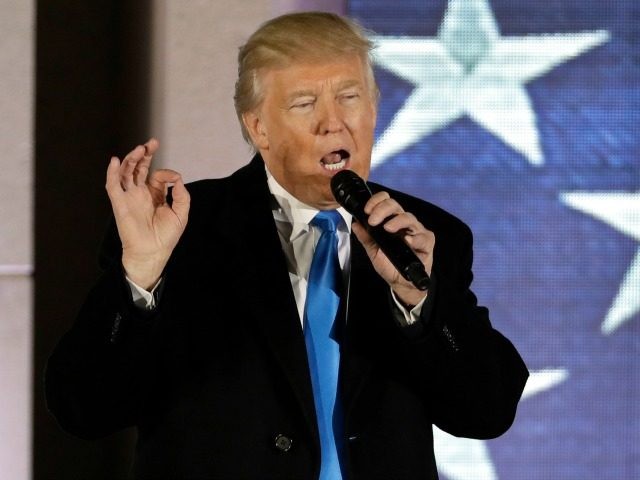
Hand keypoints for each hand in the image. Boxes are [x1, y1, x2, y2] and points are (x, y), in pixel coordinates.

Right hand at [105, 138, 189, 288]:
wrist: (153, 253)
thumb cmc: (166, 236)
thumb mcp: (181, 213)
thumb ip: (181, 195)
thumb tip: (177, 178)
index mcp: (155, 195)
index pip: (157, 176)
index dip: (166, 173)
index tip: (174, 179)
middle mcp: (141, 194)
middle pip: (139, 168)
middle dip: (145, 154)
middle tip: (152, 142)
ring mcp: (129, 198)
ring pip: (126, 173)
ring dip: (132, 159)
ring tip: (140, 148)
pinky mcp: (120, 204)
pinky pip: (113, 186)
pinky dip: (112, 173)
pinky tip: (116, 161)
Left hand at [351, 191, 434, 306]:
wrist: (401, 282)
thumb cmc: (389, 263)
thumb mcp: (373, 251)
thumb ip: (365, 237)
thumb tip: (355, 224)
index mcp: (391, 220)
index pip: (385, 202)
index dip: (376, 201)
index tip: (366, 210)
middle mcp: (404, 223)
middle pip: (396, 205)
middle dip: (382, 209)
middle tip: (373, 220)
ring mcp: (416, 231)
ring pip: (409, 218)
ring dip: (397, 221)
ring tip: (388, 228)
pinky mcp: (426, 243)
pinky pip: (423, 237)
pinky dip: (415, 238)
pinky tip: (408, 240)